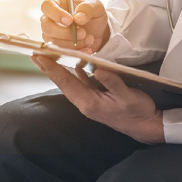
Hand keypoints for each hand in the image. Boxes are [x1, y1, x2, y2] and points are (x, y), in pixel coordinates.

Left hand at [31, 55, 164, 143]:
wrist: (146, 127)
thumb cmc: (138, 112)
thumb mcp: (129, 96)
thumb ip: (113, 82)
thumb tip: (98, 68)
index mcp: (89, 102)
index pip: (66, 82)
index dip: (52, 69)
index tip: (39, 57)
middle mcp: (85, 102)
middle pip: (63, 83)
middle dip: (49, 68)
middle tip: (35, 54)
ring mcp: (89, 101)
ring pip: (70, 83)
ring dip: (59, 70)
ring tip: (48, 58)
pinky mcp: (96, 98)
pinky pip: (81, 83)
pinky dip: (74, 73)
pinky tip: (73, 65)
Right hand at [40, 0, 110, 53]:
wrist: (97, 31)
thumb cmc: (92, 15)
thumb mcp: (96, 7)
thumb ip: (88, 8)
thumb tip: (78, 17)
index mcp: (57, 3)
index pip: (47, 6)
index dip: (56, 14)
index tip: (70, 21)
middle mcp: (50, 19)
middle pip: (47, 27)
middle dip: (65, 33)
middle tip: (83, 33)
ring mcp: (51, 34)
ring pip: (53, 42)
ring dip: (73, 44)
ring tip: (89, 39)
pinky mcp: (56, 47)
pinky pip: (60, 53)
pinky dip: (76, 52)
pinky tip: (87, 49)